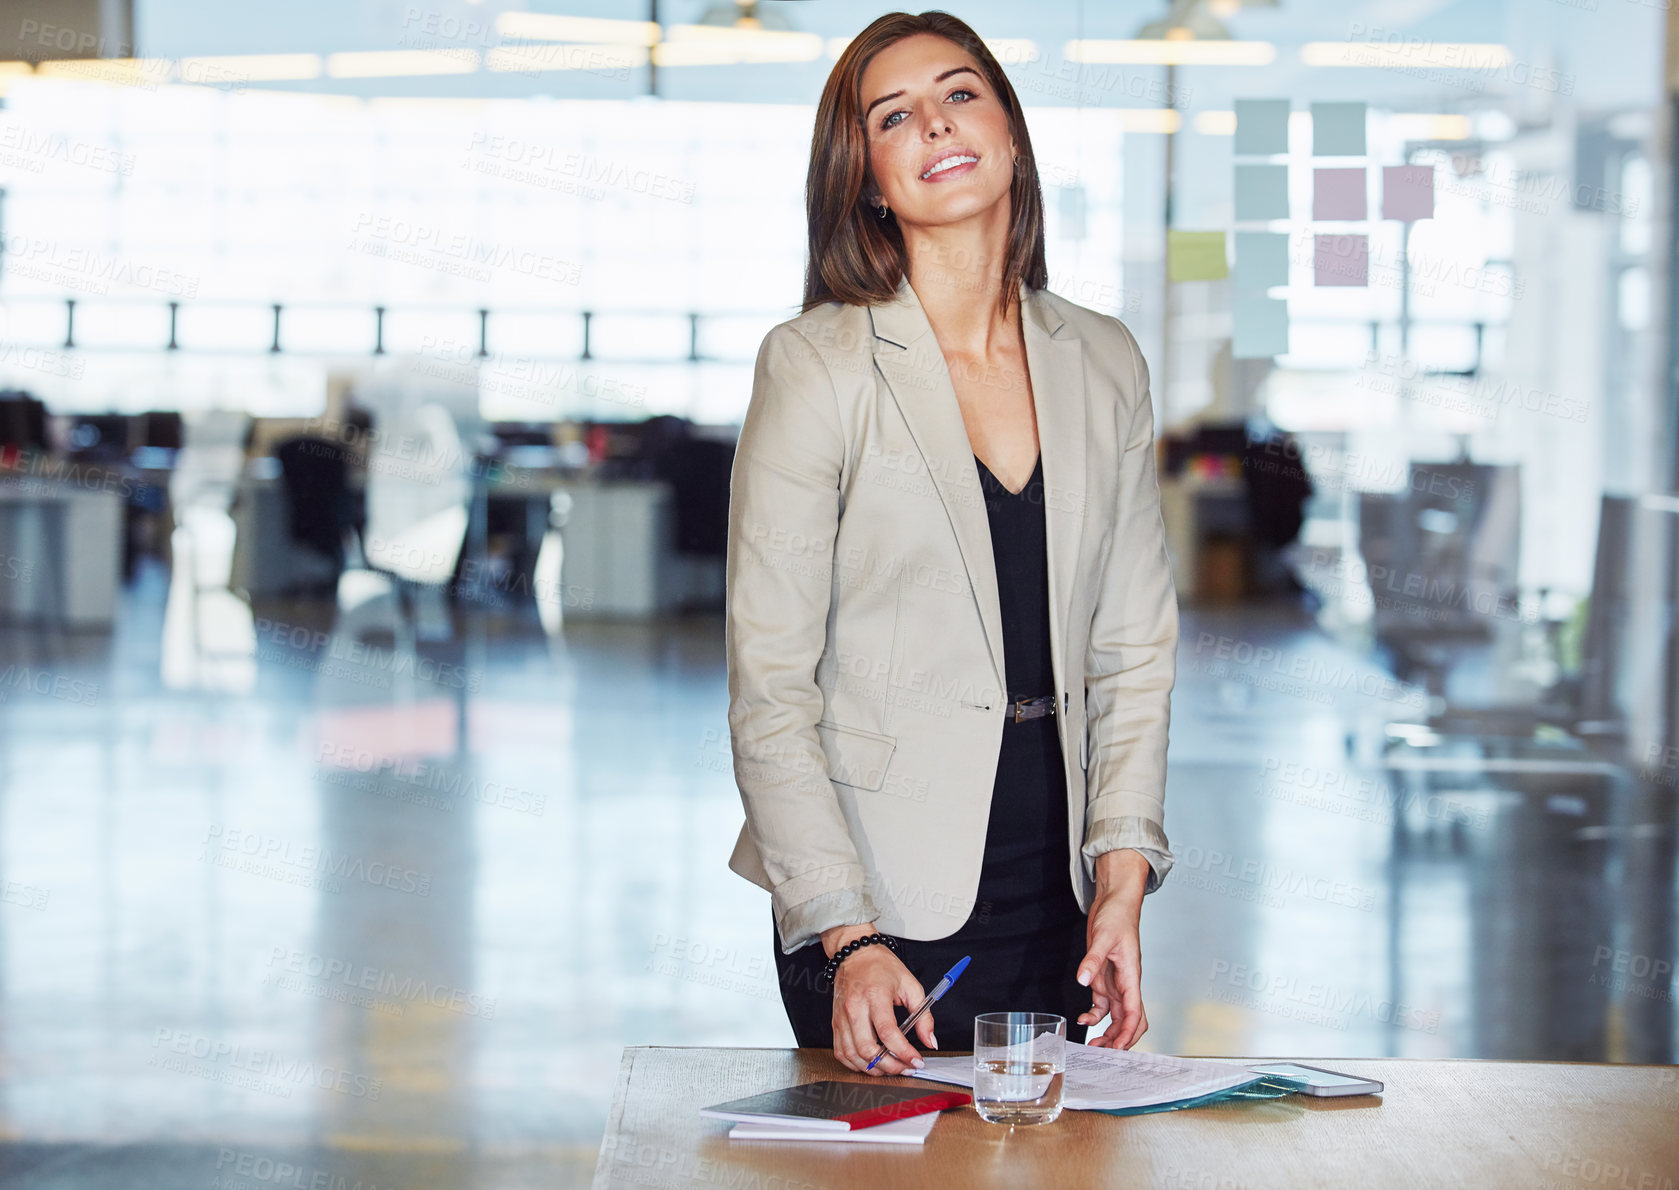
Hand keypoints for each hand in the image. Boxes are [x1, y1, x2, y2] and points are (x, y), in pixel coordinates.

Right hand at [821, 924, 934, 1075]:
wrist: (855, 954)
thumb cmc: (881, 966)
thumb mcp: (911, 985)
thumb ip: (923, 1015)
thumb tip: (930, 1041)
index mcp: (875, 995)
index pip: (888, 1032)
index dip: (903, 1052)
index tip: (916, 1061)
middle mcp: (854, 1007)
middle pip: (868, 1049)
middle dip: (890, 1066)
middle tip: (905, 1068)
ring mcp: (841, 1017)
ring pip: (853, 1055)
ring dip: (873, 1069)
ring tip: (891, 1068)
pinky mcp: (835, 1023)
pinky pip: (841, 1052)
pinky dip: (856, 1064)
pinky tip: (871, 1063)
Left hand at [1076, 849, 1149, 1048]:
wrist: (1114, 901)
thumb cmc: (1117, 916)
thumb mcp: (1103, 937)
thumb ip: (1093, 959)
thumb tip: (1083, 979)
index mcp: (1131, 976)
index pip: (1135, 1012)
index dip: (1128, 1033)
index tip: (1117, 1048)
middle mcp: (1126, 984)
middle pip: (1130, 1021)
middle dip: (1120, 1039)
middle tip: (1102, 1053)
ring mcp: (1115, 982)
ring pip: (1117, 1016)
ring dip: (1108, 1032)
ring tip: (1093, 1044)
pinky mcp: (1104, 978)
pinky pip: (1103, 1005)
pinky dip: (1095, 1016)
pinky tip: (1083, 1019)